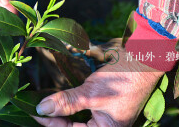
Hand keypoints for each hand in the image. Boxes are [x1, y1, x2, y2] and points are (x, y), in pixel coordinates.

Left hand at [33, 48, 163, 125]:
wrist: (144, 59)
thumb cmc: (121, 79)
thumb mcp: (91, 93)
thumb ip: (66, 103)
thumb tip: (42, 109)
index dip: (50, 123)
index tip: (34, 111)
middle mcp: (106, 126)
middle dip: (56, 120)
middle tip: (37, 108)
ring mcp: (106, 116)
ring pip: (77, 120)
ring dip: (62, 114)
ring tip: (45, 106)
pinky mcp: (105, 105)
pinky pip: (84, 111)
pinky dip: (71, 107)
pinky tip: (60, 102)